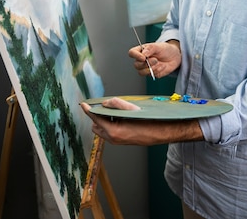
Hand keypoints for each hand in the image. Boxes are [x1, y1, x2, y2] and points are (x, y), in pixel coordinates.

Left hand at [79, 100, 201, 144]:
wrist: (163, 132)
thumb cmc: (150, 120)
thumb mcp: (133, 109)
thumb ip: (116, 105)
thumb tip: (105, 104)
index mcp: (114, 131)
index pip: (96, 118)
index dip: (88, 110)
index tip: (83, 104)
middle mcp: (114, 138)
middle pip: (96, 125)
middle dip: (97, 115)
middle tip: (104, 105)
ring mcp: (117, 141)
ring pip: (102, 129)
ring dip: (104, 119)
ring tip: (115, 111)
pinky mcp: (122, 140)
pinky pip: (110, 132)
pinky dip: (110, 123)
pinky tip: (120, 116)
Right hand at [128, 40, 180, 78]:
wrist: (175, 56)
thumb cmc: (165, 49)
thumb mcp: (158, 46)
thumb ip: (150, 48)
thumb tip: (143, 53)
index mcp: (141, 51)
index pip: (132, 53)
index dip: (135, 56)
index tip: (143, 57)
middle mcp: (142, 60)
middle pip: (136, 65)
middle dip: (146, 64)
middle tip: (155, 60)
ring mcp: (146, 68)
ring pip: (141, 72)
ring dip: (151, 69)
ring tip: (159, 63)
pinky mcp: (152, 73)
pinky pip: (151, 75)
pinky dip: (158, 70)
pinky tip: (163, 66)